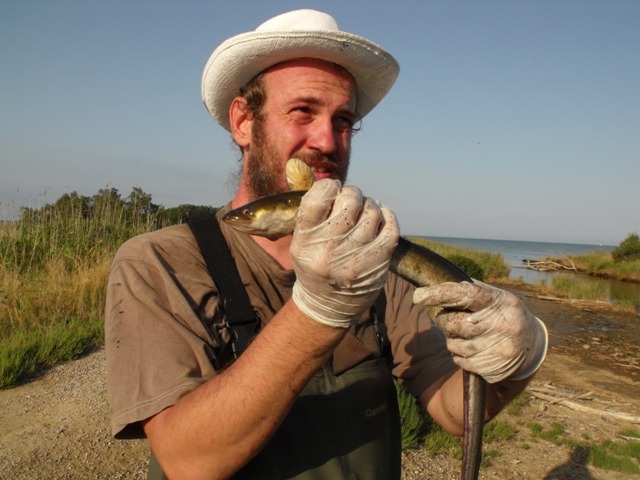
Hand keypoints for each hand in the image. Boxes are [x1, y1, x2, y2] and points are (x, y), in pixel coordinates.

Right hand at [291, 180, 398, 327]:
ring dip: (369, 205)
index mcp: (305, 240)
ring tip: (364, 212)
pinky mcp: (377, 263)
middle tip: (351, 200)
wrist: (328, 306)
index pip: (318, 198)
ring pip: (372, 211)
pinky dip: (387, 216)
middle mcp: (329, 249)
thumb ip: (310, 212)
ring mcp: (355, 257)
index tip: (332, 190)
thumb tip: (317, 174)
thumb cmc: (315, 265)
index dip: (329, 186)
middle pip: (350, 200)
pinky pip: (390, 227)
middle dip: (352, 194)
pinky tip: (380, 216)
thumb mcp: (301, 242)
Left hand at [413, 281, 547, 382]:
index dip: (440, 294)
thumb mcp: (498, 298)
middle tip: (454, 318)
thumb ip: (473, 291)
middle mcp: (500, 325)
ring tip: (469, 334)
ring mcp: (495, 349)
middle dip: (445, 320)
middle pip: (452, 323)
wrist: (531, 349)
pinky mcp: (490, 368)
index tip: (419, 295)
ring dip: (453, 338)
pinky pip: (459, 360)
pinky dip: (460, 354)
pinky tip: (474, 348)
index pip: (466, 295)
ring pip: (453, 343)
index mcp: (500, 302)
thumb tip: (439, 287)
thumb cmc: (505, 316)